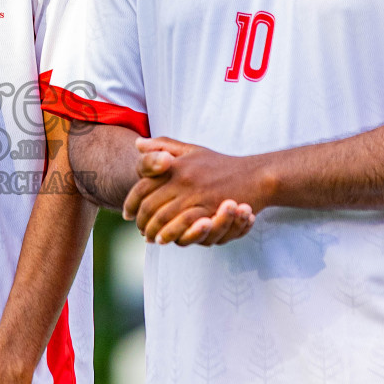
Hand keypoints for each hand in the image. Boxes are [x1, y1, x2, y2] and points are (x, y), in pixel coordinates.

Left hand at [123, 138, 259, 244]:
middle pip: (150, 205)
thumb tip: (137, 143)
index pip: (143, 185)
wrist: (256, 174)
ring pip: (164, 217)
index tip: (127, 214)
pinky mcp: (209, 208)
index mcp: (175, 165)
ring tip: (149, 238)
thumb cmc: (221, 164)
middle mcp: (182, 178)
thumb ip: (164, 146)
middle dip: (141, 222)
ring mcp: (196, 194)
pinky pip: (184, 224)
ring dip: (153, 231)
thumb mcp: (191, 150)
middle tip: (139, 231)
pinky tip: (165, 239)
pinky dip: (171, 234)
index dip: (131, 202)